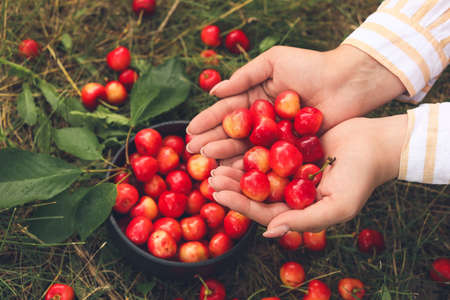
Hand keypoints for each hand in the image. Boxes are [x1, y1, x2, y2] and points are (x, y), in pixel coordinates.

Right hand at [186, 45, 404, 160]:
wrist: (345, 82)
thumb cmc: (309, 66)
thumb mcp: (273, 62)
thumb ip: (244, 76)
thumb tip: (214, 91)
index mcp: (255, 97)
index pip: (227, 111)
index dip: (207, 121)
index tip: (189, 131)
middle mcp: (262, 119)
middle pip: (232, 132)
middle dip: (212, 141)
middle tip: (193, 152)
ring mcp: (275, 136)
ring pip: (246, 147)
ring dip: (226, 155)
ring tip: (208, 163)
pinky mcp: (290, 149)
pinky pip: (267, 158)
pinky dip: (251, 165)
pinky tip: (234, 171)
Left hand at [208, 114, 406, 236]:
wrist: (377, 143)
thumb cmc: (361, 177)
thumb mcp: (338, 205)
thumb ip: (305, 221)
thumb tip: (268, 234)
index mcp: (298, 208)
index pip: (264, 210)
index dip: (240, 203)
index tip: (218, 194)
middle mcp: (290, 190)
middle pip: (255, 190)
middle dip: (232, 184)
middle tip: (210, 175)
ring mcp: (289, 167)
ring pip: (257, 168)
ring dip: (236, 164)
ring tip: (214, 157)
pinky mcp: (291, 146)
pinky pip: (266, 146)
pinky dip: (249, 144)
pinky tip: (232, 137)